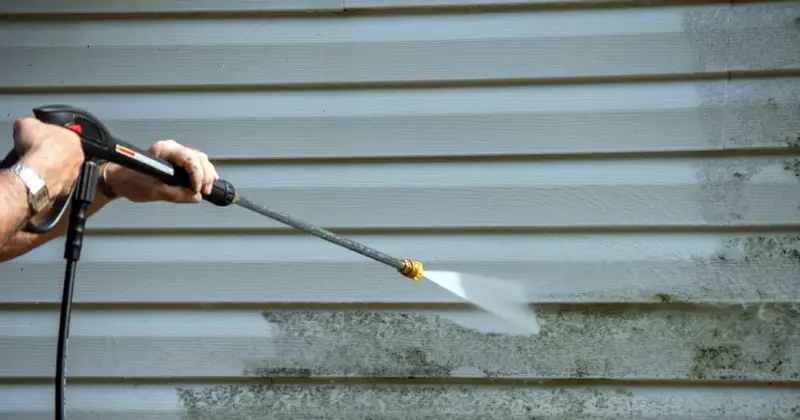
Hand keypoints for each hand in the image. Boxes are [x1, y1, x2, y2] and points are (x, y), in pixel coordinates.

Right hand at [13, 118, 83, 199]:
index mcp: (74, 138)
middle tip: (40, 154)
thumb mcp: (27, 124)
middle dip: (54, 153)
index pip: (64, 135)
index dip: (50, 137)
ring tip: (39, 168)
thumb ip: (32, 123)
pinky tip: (40, 178)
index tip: (40, 139)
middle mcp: (79, 157)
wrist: (36, 174)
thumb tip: (28, 125)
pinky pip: (60, 183)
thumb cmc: (36, 147)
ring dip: (54, 169)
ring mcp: (75, 174)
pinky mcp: (68, 189)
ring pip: (64, 169)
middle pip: (66, 153)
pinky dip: (51, 181)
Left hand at [102, 139, 218, 202]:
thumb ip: (177, 194)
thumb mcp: (153, 191)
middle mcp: (172, 148)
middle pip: (199, 158)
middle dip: (205, 176)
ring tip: (206, 189)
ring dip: (207, 175)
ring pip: (201, 160)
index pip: (190, 160)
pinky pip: (196, 163)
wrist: (118, 179)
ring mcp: (175, 153)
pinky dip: (204, 173)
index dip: (198, 176)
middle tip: (204, 191)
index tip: (197, 190)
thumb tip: (195, 197)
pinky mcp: (177, 161)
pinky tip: (207, 181)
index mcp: (165, 150)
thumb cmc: (129, 180)